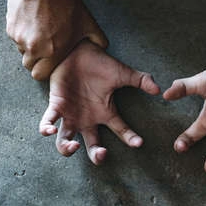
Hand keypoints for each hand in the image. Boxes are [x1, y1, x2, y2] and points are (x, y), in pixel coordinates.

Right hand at [6, 0, 107, 79]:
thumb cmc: (69, 4)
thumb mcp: (89, 24)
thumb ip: (98, 40)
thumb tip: (103, 49)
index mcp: (53, 52)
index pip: (40, 75)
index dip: (44, 71)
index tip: (49, 62)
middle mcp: (34, 48)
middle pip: (29, 65)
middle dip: (36, 60)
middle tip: (45, 48)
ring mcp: (20, 37)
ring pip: (21, 50)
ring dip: (29, 45)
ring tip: (40, 32)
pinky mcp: (10, 26)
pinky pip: (15, 37)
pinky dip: (22, 33)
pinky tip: (32, 23)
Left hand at [39, 40, 159, 164]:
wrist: (78, 50)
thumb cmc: (100, 64)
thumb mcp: (123, 73)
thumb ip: (141, 80)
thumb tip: (159, 89)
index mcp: (105, 113)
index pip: (121, 131)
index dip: (130, 138)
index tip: (139, 143)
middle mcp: (88, 119)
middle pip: (92, 145)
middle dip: (97, 155)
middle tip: (102, 154)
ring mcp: (71, 115)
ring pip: (66, 141)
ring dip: (67, 149)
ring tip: (74, 146)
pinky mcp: (56, 106)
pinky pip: (48, 122)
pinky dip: (46, 129)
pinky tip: (50, 131)